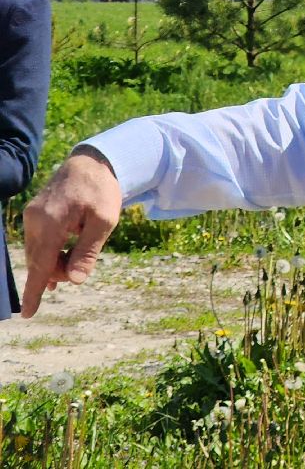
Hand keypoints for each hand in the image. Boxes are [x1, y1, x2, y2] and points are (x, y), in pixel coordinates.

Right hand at [21, 149, 121, 316]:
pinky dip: (51, 251)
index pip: (41, 265)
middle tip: (79, 267)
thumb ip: (88, 251)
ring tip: (75, 258)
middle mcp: (35, 220)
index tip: (29, 313)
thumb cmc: (102, 190)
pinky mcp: (34, 214)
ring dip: (54, 262)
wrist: (92, 162)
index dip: (35, 291)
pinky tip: (63, 256)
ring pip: (38, 253)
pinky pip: (38, 241)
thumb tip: (74, 280)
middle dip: (57, 272)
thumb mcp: (104, 221)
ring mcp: (32, 216)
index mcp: (51, 222)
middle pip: (39, 261)